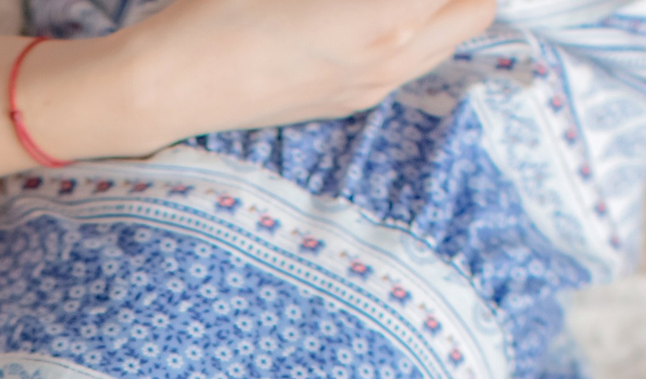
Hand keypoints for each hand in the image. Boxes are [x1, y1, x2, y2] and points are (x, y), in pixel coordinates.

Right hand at [90, 0, 496, 142]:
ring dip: (442, 4)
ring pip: (448, 41)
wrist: (169, 83)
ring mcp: (372, 87)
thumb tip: (365, 0)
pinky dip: (414, 29)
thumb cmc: (219, 10)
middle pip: (476, 8)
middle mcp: (394, 57)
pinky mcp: (346, 102)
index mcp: (389, 14)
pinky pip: (410, 63)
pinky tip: (370, 11)